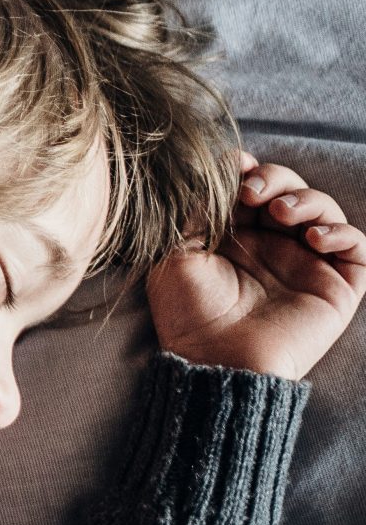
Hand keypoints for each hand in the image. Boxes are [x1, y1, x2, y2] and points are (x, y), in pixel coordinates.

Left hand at [146, 153, 365, 379]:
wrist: (214, 360)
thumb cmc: (188, 312)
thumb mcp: (178, 254)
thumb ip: (198, 212)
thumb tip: (216, 172)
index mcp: (235, 235)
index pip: (253, 187)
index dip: (249, 169)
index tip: (236, 164)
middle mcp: (273, 246)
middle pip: (291, 190)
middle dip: (276, 177)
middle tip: (253, 193)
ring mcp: (306, 265)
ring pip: (326, 212)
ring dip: (308, 199)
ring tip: (281, 213)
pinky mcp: (335, 289)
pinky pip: (358, 251)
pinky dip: (344, 234)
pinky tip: (315, 238)